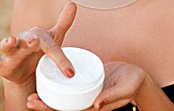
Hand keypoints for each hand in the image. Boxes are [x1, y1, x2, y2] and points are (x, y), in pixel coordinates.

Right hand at [0, 2, 76, 85]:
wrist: (25, 70)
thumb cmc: (41, 50)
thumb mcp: (54, 40)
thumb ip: (63, 23)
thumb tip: (73, 3)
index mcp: (39, 36)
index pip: (51, 46)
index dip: (61, 59)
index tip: (70, 72)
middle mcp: (25, 41)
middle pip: (28, 39)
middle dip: (31, 39)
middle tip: (35, 41)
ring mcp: (13, 52)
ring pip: (9, 47)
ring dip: (9, 44)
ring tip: (10, 41)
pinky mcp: (4, 64)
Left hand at [27, 62, 145, 110]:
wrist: (135, 75)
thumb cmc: (133, 82)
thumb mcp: (125, 88)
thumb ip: (112, 97)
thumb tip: (96, 105)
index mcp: (95, 107)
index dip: (54, 110)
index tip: (39, 106)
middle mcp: (88, 102)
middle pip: (64, 107)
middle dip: (46, 106)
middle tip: (29, 101)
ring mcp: (86, 94)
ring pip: (65, 99)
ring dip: (50, 97)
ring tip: (33, 94)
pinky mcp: (87, 84)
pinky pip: (71, 87)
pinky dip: (59, 85)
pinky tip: (49, 78)